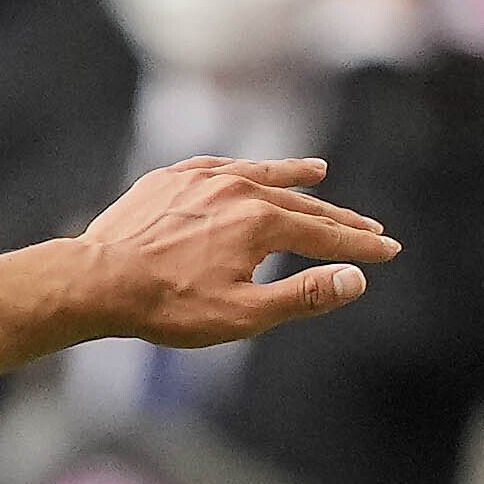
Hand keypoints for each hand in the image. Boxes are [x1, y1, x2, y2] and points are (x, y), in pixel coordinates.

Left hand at [72, 155, 394, 352]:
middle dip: (338, 220)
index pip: (325, 237)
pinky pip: (216, 168)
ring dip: (293, 176)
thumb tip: (354, 280)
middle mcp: (238, 190)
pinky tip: (245, 172)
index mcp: (261, 222)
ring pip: (259, 174)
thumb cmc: (167, 306)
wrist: (95, 280)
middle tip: (369, 229)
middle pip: (301, 204)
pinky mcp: (169, 179)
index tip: (388, 252)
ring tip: (319, 172)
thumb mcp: (243, 315)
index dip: (359, 249)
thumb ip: (303, 296)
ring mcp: (202, 180)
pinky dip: (240, 170)